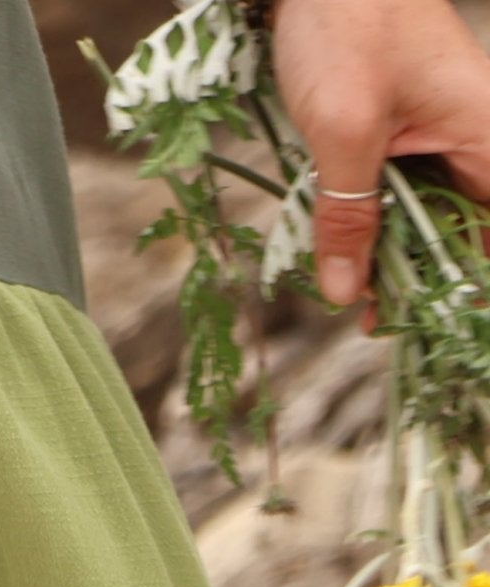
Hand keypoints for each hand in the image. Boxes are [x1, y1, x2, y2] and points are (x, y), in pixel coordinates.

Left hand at [271, 0, 489, 326]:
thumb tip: (347, 293)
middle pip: (459, 231)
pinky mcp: (400, 130)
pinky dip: (368, 221)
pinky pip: (394, 191)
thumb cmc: (349, 26)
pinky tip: (338, 251)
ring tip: (351, 300)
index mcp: (486, 136)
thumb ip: (347, 214)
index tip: (434, 328)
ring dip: (387, 255)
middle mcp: (472, 138)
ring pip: (423, 215)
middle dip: (418, 279)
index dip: (469, 285)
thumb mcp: (343, 131)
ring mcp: (436, 134)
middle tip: (371, 325)